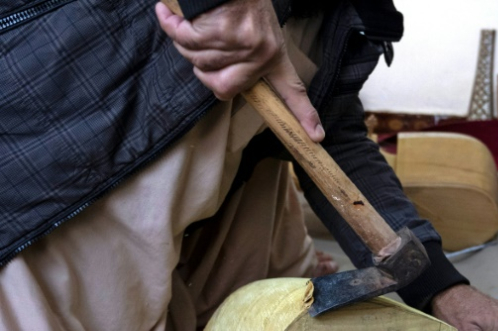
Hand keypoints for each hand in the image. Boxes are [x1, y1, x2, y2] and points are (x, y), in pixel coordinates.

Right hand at [155, 0, 324, 141]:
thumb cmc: (242, 2)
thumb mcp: (257, 32)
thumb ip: (246, 60)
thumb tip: (223, 86)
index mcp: (275, 56)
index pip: (293, 90)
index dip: (304, 115)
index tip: (317, 136)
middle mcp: (261, 54)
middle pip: (222, 87)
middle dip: (204, 73)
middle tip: (203, 50)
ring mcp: (242, 44)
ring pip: (200, 63)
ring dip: (188, 44)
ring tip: (195, 22)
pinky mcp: (220, 31)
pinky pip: (185, 41)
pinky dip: (172, 27)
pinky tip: (167, 14)